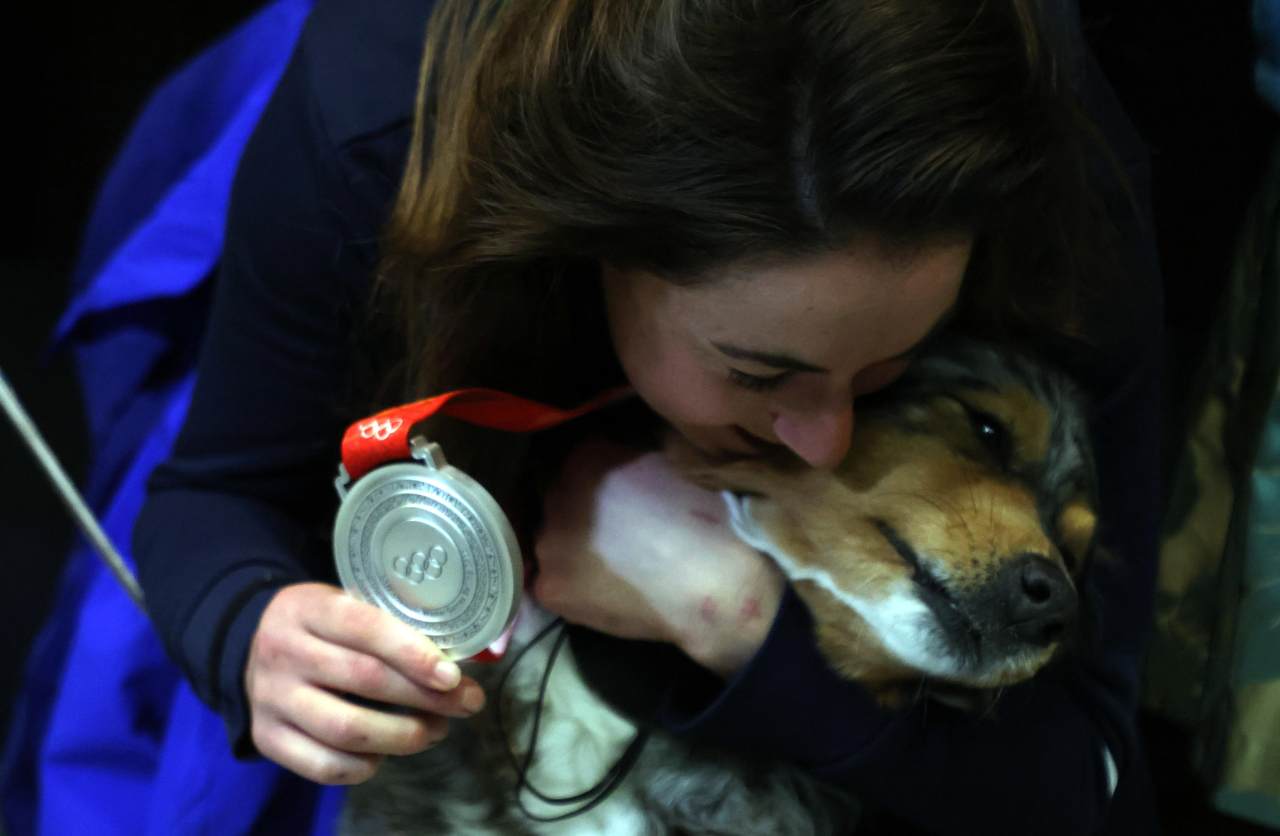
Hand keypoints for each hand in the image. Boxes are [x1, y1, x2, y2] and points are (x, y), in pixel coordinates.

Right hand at [245, 582, 485, 783]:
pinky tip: (386, 754)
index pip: (364, 627)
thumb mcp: (345, 602)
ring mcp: (271, 698)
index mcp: (308, 608)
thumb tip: (466, 657)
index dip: (412, 653)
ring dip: (403, 736)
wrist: (247, 643)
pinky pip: (323, 766)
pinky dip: (364, 767)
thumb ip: (392, 622)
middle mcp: (283, 652)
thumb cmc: (321, 624)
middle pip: (364, 680)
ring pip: (346, 729)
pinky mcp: (266, 738)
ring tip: (436, 730)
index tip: (452, 675)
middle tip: (466, 703)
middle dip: (425, 697)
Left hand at [533, 440, 784, 675]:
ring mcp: (547, 541)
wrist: (709, 580)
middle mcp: (556, 494)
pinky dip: (574, 587)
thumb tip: (622, 467)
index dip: (601, 486)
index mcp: (584, 457)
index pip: (578, 466)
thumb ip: (630, 459)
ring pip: (554, 543)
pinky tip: (603, 592)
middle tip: (617, 536)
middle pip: (561, 503)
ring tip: (612, 568)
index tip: (621, 502)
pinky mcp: (549, 585)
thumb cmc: (701, 517)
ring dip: (574, 551)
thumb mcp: (668, 463)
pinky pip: (554, 582)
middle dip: (583, 516)